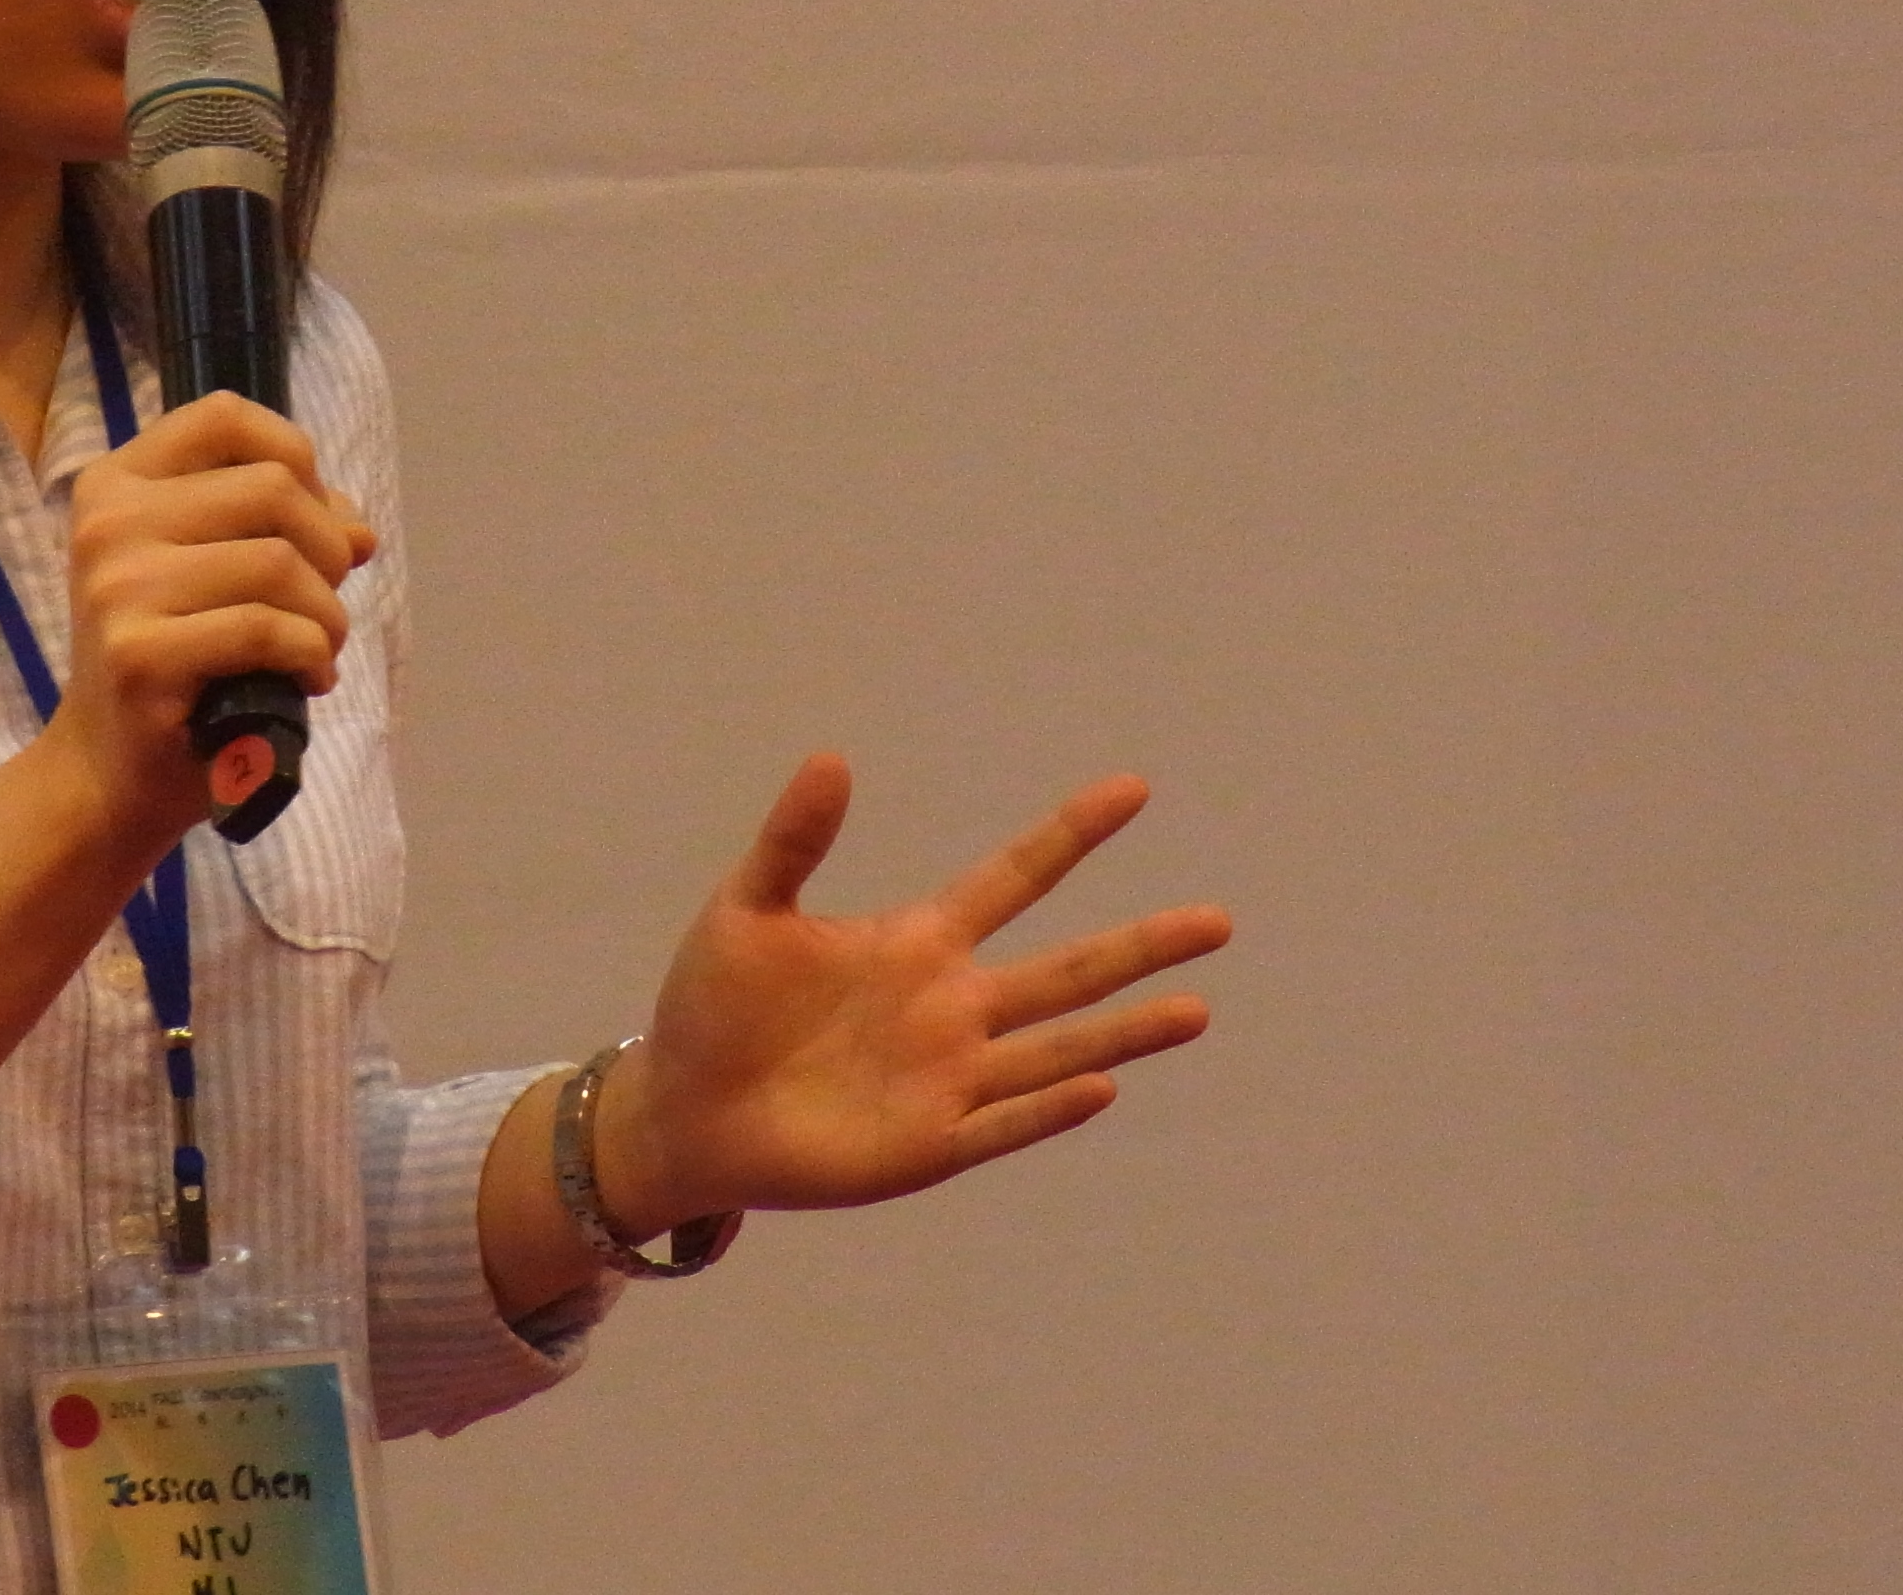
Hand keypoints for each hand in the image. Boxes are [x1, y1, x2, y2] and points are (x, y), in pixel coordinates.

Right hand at [50, 390, 375, 843]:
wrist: (110, 769)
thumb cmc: (174, 660)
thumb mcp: (216, 572)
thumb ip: (281, 527)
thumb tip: (359, 530)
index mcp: (117, 482)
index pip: (225, 416)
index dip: (294, 454)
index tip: (311, 518)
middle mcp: (108, 522)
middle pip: (273, 487)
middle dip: (329, 549)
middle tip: (322, 604)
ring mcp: (118, 587)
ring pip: (280, 561)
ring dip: (327, 614)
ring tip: (317, 648)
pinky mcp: (140, 655)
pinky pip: (268, 629)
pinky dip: (312, 656)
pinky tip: (306, 680)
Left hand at [596, 755, 1229, 1230]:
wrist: (685, 1111)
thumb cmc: (713, 1006)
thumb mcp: (747, 908)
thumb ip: (793, 840)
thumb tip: (833, 757)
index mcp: (917, 942)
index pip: (1013, 877)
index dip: (1070, 835)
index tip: (1132, 789)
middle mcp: (953, 1008)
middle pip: (1066, 970)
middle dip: (1140, 945)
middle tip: (1217, 920)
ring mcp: (949, 1079)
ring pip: (1057, 1049)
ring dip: (1124, 1033)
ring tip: (1197, 1010)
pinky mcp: (928, 1145)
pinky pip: (1003, 1123)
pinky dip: (1048, 1107)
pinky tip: (1102, 1085)